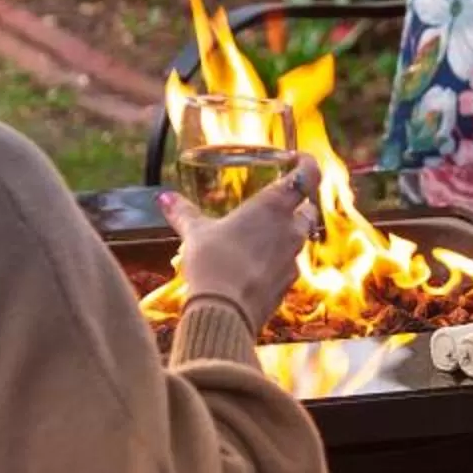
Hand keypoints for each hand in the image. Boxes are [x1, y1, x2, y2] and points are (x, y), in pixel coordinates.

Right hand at [163, 154, 323, 324]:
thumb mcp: (195, 234)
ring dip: (285, 235)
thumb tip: (164, 198)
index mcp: (273, 207)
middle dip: (298, 205)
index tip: (298, 159)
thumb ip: (183, 213)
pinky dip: (276, 263)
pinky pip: (288, 268)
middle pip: (308, 209)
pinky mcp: (287, 286)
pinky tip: (253, 268)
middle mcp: (290, 230)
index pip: (308, 175)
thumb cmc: (212, 262)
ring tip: (258, 238)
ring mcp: (292, 260)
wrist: (223, 313)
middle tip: (278, 204)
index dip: (307, 164)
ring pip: (298, 240)